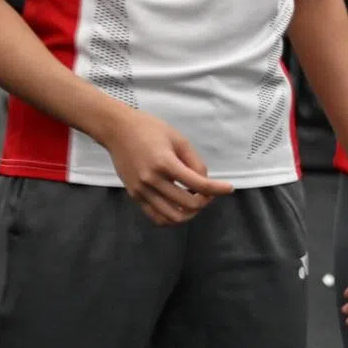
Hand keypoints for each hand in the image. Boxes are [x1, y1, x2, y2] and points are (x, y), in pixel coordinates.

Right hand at [102, 108, 233, 226]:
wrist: (118, 130)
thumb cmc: (149, 129)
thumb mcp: (177, 138)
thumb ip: (193, 161)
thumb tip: (204, 181)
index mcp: (165, 163)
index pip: (198, 184)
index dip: (217, 189)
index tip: (229, 188)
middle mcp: (152, 180)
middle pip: (187, 204)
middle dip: (204, 201)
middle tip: (209, 193)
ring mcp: (141, 191)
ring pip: (172, 217)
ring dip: (190, 213)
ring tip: (195, 201)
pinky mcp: (134, 196)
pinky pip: (156, 217)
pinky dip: (172, 218)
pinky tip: (179, 208)